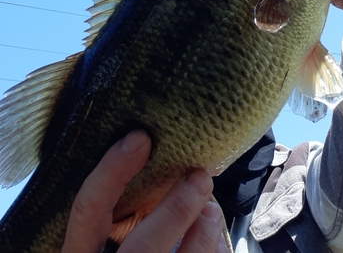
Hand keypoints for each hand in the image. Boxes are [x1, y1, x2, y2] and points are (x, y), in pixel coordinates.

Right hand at [62, 130, 228, 252]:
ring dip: (201, 238)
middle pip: (141, 247)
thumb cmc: (124, 250)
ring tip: (211, 212)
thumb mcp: (106, 238)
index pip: (87, 210)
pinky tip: (216, 244)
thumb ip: (123, 215)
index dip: (110, 172)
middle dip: (175, 212)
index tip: (139, 139)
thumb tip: (170, 175)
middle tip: (199, 177)